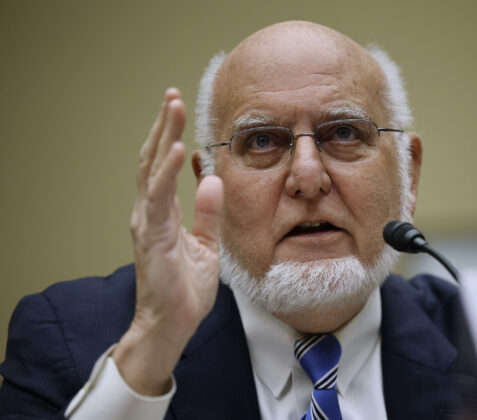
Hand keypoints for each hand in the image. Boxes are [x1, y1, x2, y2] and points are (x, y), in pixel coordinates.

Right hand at [112, 88, 222, 394]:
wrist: (172, 324)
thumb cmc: (185, 289)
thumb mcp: (206, 244)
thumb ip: (207, 212)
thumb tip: (212, 179)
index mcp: (160, 214)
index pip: (161, 167)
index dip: (168, 137)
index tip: (177, 110)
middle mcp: (149, 213)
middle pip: (153, 160)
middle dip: (163, 126)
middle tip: (172, 95)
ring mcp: (148, 223)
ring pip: (152, 171)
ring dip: (163, 137)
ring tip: (172, 108)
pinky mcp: (154, 237)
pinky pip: (160, 199)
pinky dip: (167, 173)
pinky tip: (176, 150)